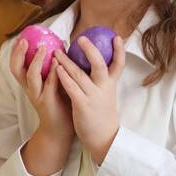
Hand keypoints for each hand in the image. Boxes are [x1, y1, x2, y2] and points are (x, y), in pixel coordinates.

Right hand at [9, 37, 73, 147]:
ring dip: (36, 61)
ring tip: (42, 48)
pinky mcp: (48, 101)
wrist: (60, 129)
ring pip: (31, 76)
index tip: (21, 37)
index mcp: (29, 84)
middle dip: (18, 54)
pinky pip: (49, 85)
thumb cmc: (59, 103)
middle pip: (16, 69)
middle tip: (24, 40)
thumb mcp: (52, 83)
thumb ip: (52, 69)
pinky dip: (52, 72)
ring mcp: (38, 95)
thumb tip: (59, 48)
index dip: (16, 52)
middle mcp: (29, 88)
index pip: (16, 65)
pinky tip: (57, 62)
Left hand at [52, 33, 125, 161]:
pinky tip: (56, 69)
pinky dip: (64, 77)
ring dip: (67, 62)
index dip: (119, 50)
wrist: (103, 138)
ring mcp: (93, 96)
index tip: (117, 37)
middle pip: (100, 65)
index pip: (119, 65)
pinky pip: (72, 88)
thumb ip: (101, 80)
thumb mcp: (106, 95)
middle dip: (91, 50)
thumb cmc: (102, 114)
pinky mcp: (82, 106)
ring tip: (57, 52)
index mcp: (110, 84)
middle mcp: (103, 88)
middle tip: (81, 38)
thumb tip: (93, 63)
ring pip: (80, 75)